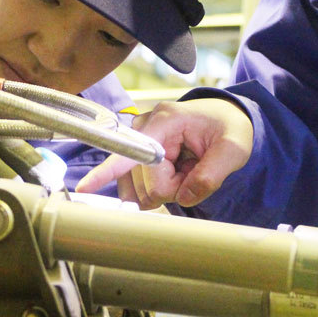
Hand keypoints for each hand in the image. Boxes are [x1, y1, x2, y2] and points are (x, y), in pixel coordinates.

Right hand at [76, 98, 252, 208]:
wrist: (224, 118)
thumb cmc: (229, 128)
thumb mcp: (233, 149)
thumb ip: (211, 175)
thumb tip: (184, 197)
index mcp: (166, 120)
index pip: (138, 154)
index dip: (120, 175)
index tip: (84, 188)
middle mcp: (144, 126)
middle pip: (143, 179)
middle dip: (170, 187)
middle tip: (194, 172)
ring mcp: (136, 137)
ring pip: (136, 185)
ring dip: (163, 188)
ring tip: (185, 171)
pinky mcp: (134, 149)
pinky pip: (133, 182)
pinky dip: (154, 188)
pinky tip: (171, 177)